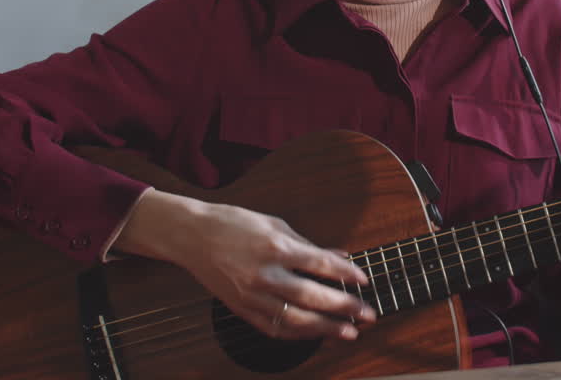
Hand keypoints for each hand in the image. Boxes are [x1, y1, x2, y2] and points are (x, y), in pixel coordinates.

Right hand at [114, 189, 375, 339]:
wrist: (192, 236)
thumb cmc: (234, 224)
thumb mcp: (275, 224)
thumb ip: (309, 244)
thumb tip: (339, 257)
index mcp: (275, 246)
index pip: (319, 264)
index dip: (345, 274)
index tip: (364, 280)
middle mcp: (264, 274)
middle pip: (311, 296)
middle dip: (344, 308)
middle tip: (368, 314)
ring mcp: (251, 295)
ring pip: (294, 320)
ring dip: (325, 329)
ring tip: (349, 332)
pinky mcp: (241, 309)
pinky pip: (273, 328)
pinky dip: (298, 335)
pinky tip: (316, 335)